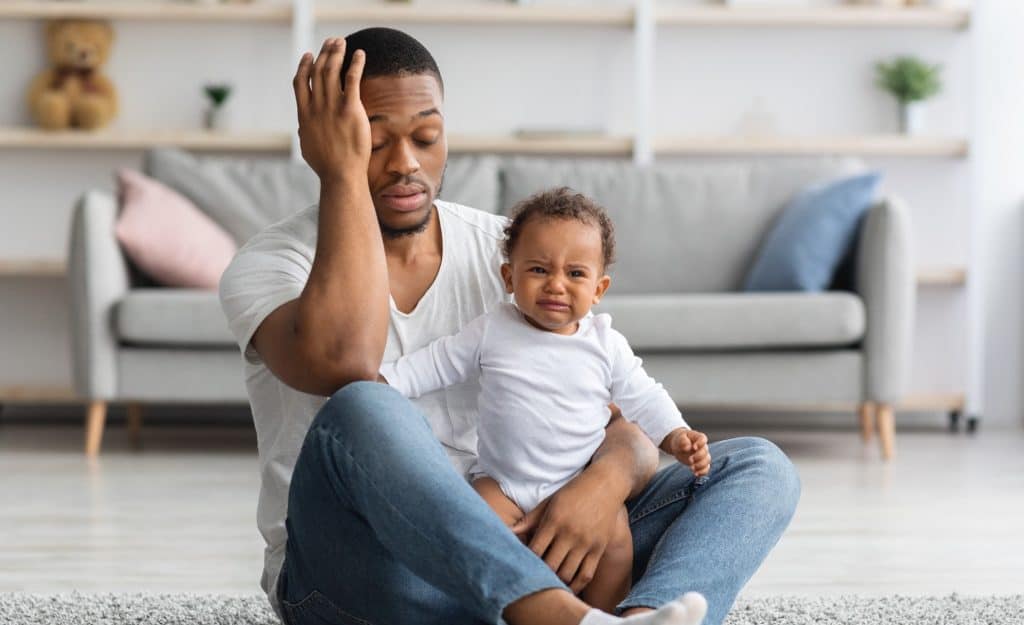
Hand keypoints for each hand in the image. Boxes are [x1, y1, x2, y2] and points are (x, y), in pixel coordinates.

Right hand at [293, 37, 370, 181]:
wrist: (341, 174)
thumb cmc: (326, 165)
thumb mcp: (307, 147)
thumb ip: (305, 132)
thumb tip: (302, 127)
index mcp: (304, 114)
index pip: (300, 82)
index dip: (304, 66)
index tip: (309, 55)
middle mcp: (316, 107)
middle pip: (318, 71)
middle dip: (324, 53)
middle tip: (331, 42)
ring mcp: (333, 108)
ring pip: (332, 71)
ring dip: (337, 53)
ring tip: (342, 42)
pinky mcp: (350, 110)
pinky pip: (352, 79)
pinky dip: (355, 64)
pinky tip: (360, 53)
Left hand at [510, 470, 624, 593]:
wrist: (606, 484)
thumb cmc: (573, 492)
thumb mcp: (550, 501)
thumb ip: (530, 519)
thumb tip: (510, 532)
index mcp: (554, 520)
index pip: (535, 549)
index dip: (526, 561)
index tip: (522, 565)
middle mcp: (570, 533)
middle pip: (549, 565)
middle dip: (540, 574)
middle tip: (533, 578)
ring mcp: (586, 542)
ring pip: (567, 573)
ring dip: (556, 582)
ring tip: (548, 585)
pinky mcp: (598, 548)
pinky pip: (586, 574)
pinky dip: (576, 586)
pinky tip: (568, 588)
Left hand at [663, 428, 710, 476]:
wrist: (679, 446)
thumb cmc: (680, 440)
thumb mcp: (679, 438)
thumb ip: (683, 441)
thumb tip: (688, 447)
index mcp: (698, 437)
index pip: (703, 439)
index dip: (700, 443)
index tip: (694, 447)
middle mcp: (702, 446)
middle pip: (705, 451)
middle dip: (698, 457)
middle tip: (690, 460)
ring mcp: (703, 455)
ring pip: (707, 460)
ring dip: (700, 465)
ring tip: (692, 468)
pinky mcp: (700, 463)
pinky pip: (706, 468)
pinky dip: (702, 472)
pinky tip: (696, 474)